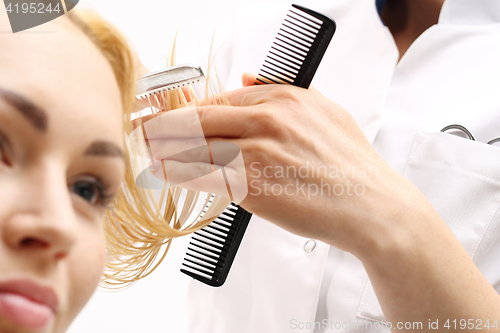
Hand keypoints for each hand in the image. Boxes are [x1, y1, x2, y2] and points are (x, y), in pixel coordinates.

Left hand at [133, 73, 422, 255]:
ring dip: (167, 150)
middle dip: (166, 126)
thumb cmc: (350, 165)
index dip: (190, 110)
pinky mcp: (250, 187)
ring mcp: (255, 153)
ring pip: (194, 147)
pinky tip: (167, 174)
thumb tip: (248, 76)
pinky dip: (179, 174)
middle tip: (145, 131)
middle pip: (198, 118)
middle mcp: (266, 121)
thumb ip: (283, 90)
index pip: (219, 99)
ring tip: (151, 152)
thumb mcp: (325, 111)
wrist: (370, 206)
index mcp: (283, 99)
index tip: (173, 117)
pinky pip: (202, 178)